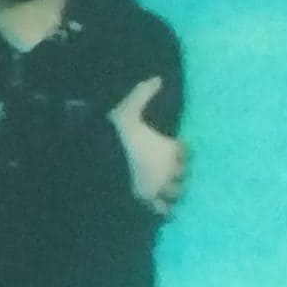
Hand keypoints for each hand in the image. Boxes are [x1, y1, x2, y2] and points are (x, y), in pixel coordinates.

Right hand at [109, 77, 187, 216]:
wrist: (102, 163)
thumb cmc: (117, 135)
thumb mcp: (128, 110)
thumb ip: (143, 94)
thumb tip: (158, 77)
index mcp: (169, 148)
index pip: (185, 150)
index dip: (181, 150)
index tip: (177, 147)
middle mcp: (171, 170)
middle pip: (185, 173)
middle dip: (181, 171)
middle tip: (176, 170)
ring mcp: (161, 188)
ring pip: (178, 192)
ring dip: (176, 191)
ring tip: (172, 190)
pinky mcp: (149, 201)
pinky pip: (163, 209)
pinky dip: (164, 210)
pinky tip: (164, 209)